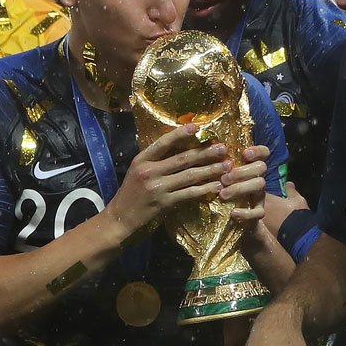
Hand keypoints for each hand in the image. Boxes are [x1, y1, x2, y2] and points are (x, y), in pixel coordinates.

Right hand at [105, 123, 229, 237]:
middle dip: (205, 153)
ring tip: (226, 166)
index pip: (163, 142)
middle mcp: (149, 171)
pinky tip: (216, 186)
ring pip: (189, 176)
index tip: (197, 127)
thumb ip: (156, 162)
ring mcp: (156, 187)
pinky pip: (188, 193)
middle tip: (223, 148)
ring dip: (210, 170)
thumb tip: (181, 150)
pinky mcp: (163, 203)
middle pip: (182, 158)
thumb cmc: (131, 194)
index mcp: (141, 160)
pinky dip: (203, 189)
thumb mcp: (137, 172)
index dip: (180, 134)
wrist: (119, 218)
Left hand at [220, 144, 269, 225]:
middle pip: (261, 167)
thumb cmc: (222, 189)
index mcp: (250, 166)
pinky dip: (246, 213)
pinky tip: (233, 213)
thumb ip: (216, 163)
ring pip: (260, 185)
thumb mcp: (220, 174)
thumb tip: (202, 147)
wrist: (230, 219)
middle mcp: (257, 177)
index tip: (244, 153)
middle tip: (224, 178)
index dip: (257, 151)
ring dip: (240, 188)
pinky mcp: (258, 212)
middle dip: (242, 171)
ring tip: (222, 194)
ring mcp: (259, 195)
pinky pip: (259, 212)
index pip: (263, 152)